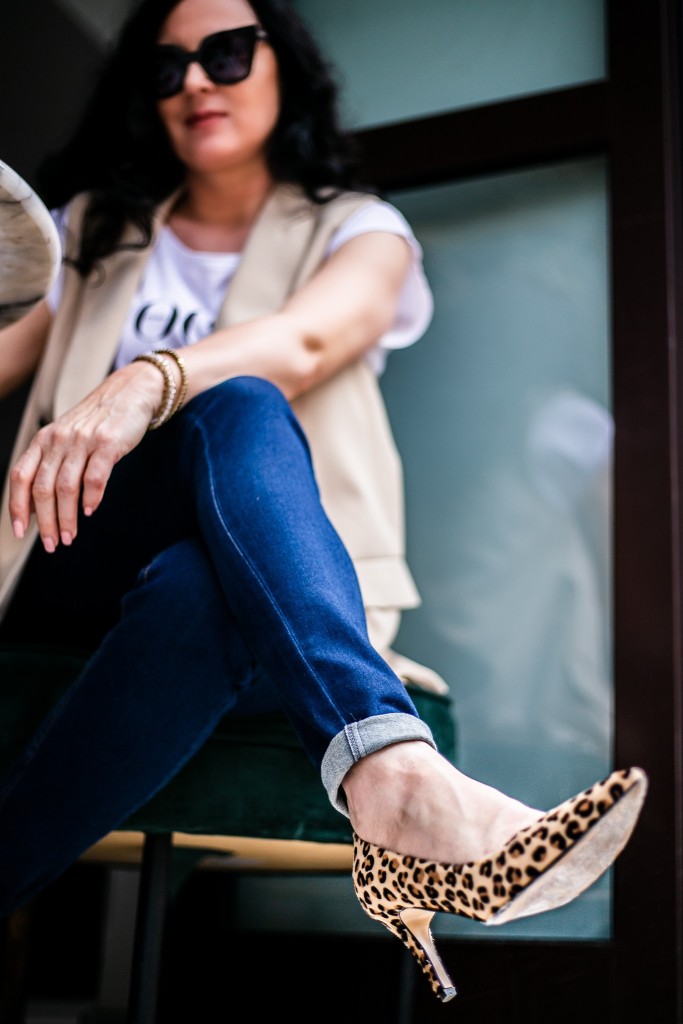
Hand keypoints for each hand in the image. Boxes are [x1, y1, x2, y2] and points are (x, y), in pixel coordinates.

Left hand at [9, 361, 162, 550]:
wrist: (129, 392)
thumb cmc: (98, 421)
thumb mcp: (66, 438)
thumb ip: (51, 466)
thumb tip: (37, 508)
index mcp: (43, 440)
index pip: (20, 476)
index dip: (16, 506)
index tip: (20, 532)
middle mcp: (58, 440)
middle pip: (42, 488)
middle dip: (45, 522)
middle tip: (52, 544)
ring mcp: (83, 441)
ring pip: (66, 487)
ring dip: (66, 517)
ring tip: (70, 536)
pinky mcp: (108, 443)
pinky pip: (95, 477)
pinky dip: (91, 498)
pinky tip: (90, 511)